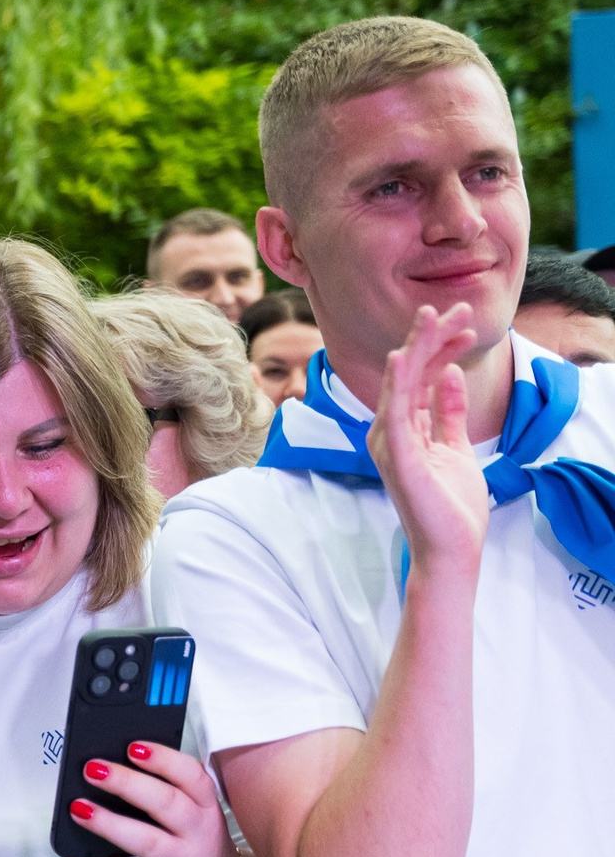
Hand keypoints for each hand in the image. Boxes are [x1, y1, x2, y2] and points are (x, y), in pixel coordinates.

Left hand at [67, 742, 244, 856]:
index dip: (163, 759)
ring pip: (146, 841)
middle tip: (93, 769)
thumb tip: (111, 769)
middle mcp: (199, 834)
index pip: (192, 777)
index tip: (133, 747)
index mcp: (206, 807)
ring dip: (109, 823)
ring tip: (79, 808)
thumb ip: (167, 793)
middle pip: (166, 803)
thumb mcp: (197, 816)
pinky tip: (76, 852)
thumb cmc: (196, 845)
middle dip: (127, 784)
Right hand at [367, 304, 491, 579]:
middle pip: (409, 373)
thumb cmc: (451, 505)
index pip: (421, 378)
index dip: (442, 348)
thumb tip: (452, 375)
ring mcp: (390, 443)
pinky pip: (394, 412)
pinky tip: (402, 356)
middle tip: (455, 307)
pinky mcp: (398, 456)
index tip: (466, 325)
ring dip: (417, 347)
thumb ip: (450, 413)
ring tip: (436, 316)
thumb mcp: (457, 448)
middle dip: (430, 337)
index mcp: (403, 429)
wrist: (451, 548)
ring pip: (400, 384)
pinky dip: (396, 383)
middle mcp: (390, 431)